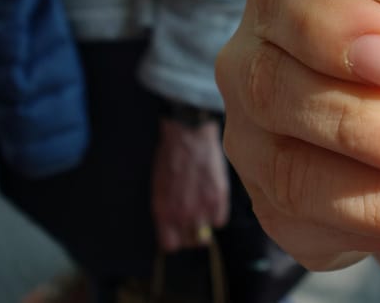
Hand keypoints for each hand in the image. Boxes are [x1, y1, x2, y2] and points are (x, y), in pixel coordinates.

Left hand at [152, 119, 229, 251]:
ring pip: (206, 234)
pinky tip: (211, 197)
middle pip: (190, 243)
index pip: (170, 245)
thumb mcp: (159, 188)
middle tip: (192, 218)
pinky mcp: (219, 198)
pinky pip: (220, 220)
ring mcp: (202, 208)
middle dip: (190, 234)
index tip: (177, 232)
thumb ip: (166, 212)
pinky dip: (217, 213)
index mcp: (163, 212)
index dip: (174, 239)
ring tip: (201, 204)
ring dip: (204, 223)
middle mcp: (182, 214)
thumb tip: (173, 229)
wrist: (189, 135)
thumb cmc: (170, 158)